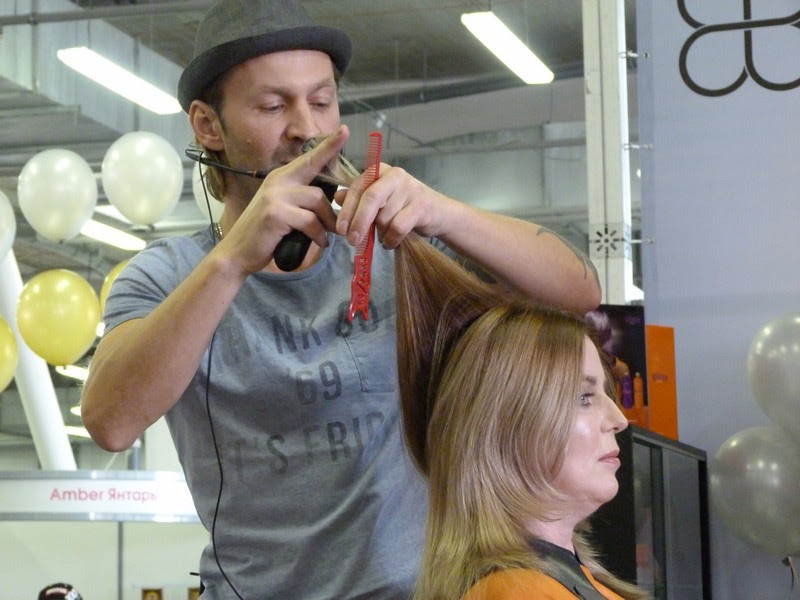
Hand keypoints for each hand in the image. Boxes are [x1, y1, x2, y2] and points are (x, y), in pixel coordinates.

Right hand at [218, 125, 349, 273]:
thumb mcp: (282, 210)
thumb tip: (328, 203)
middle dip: (333, 210)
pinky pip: (310, 221)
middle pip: (319, 188)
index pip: (309, 159)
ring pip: (317, 203)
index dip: (329, 146)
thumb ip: (300, 201)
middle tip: (338, 226)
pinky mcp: (276, 213)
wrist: (237, 252)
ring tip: (325, 236)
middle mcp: (277, 181)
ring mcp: (275, 196)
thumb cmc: (264, 235)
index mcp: (280, 178)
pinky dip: (318, 234)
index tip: (345, 131)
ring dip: (326, 224)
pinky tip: (319, 242)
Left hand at [334, 163, 451, 248]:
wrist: (438, 213)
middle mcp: (395, 175)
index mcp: (380, 171)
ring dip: (380, 233)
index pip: (358, 188)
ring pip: (384, 217)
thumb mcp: (379, 202)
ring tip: (383, 237)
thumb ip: (358, 198)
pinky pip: (397, 227)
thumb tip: (337, 197)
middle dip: (359, 222)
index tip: (340, 229)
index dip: (347, 209)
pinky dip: (391, 239)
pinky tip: (390, 242)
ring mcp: (410, 189)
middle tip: (352, 241)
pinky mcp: (421, 205)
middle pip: (371, 199)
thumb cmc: (403, 207)